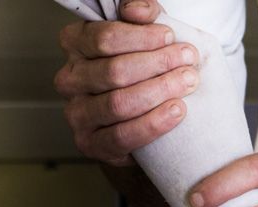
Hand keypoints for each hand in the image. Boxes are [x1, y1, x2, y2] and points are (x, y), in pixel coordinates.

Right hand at [55, 0, 199, 166]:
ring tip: (187, 83)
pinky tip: (176, 111)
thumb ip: (142, 16)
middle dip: (157, 64)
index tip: (170, 37)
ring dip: (159, 91)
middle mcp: (70, 79)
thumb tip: (138, 11)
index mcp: (75, 45)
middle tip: (188, 61)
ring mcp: (77, 113)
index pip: (104, 37)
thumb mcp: (142, 37)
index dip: (142, 37)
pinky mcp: (90, 143)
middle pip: (114, 70)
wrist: (136, 119)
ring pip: (118, 103)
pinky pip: (122, 135)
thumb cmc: (139, 70)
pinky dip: (153, 123)